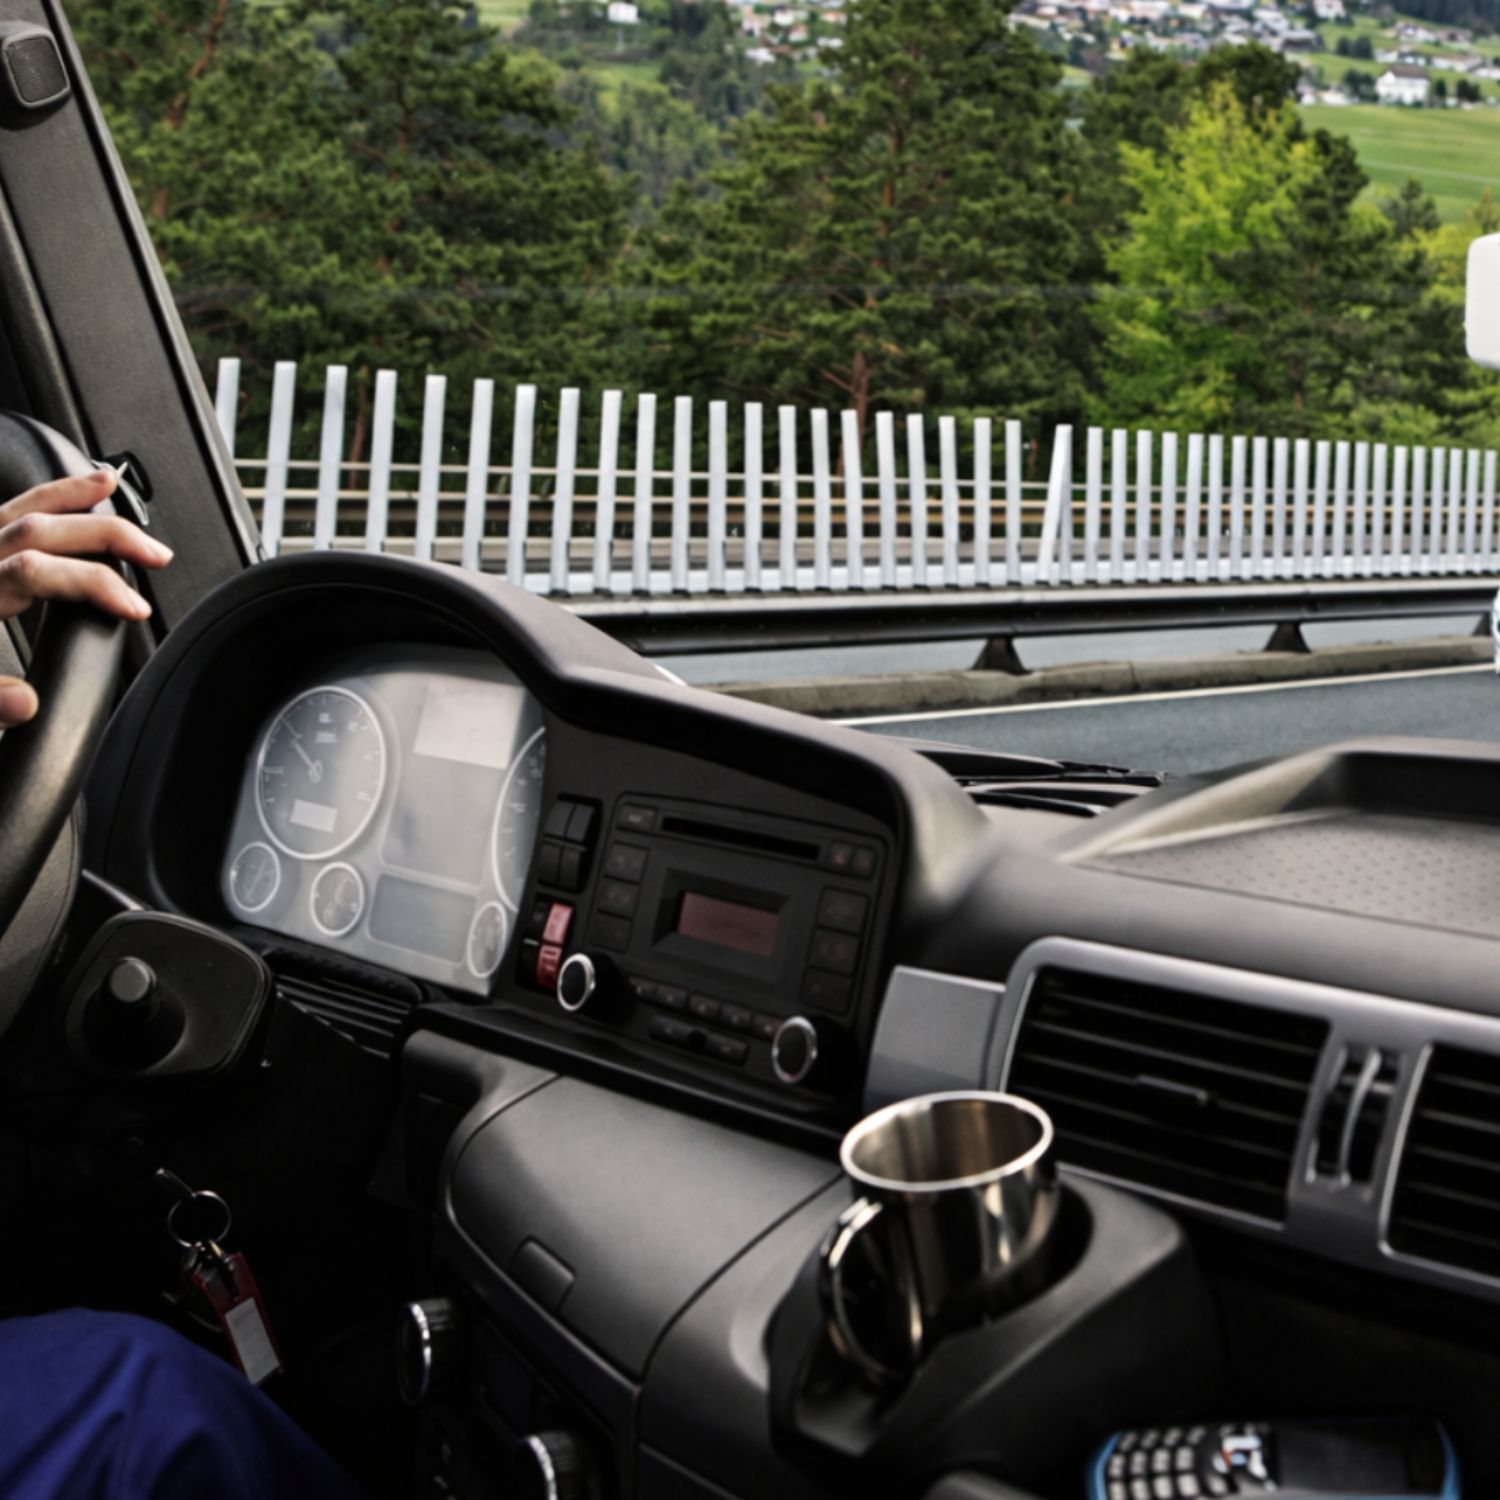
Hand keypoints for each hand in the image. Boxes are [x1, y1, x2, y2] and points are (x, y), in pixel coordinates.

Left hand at [0, 468, 171, 727]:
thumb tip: (27, 703)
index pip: (42, 573)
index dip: (96, 587)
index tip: (136, 610)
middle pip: (43, 527)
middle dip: (108, 534)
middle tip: (156, 554)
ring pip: (18, 505)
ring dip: (70, 494)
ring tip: (110, 483)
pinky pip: (1, 509)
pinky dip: (36, 498)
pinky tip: (53, 499)